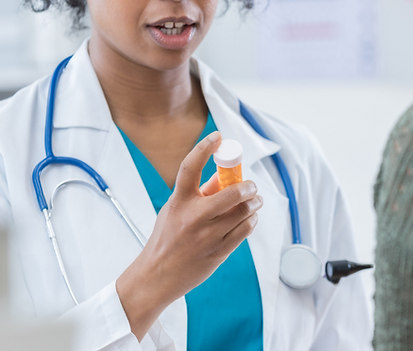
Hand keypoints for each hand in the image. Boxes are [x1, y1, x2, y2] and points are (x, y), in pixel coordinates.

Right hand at [116, 131, 261, 340]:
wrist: (158, 276)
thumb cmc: (167, 239)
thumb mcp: (174, 210)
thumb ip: (198, 192)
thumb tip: (223, 175)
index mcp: (178, 202)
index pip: (189, 167)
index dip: (204, 148)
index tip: (217, 137)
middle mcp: (193, 218)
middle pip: (232, 193)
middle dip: (248, 186)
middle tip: (251, 185)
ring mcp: (208, 236)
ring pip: (244, 212)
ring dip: (254, 203)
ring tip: (255, 201)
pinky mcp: (219, 252)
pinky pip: (245, 230)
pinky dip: (252, 220)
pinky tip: (250, 218)